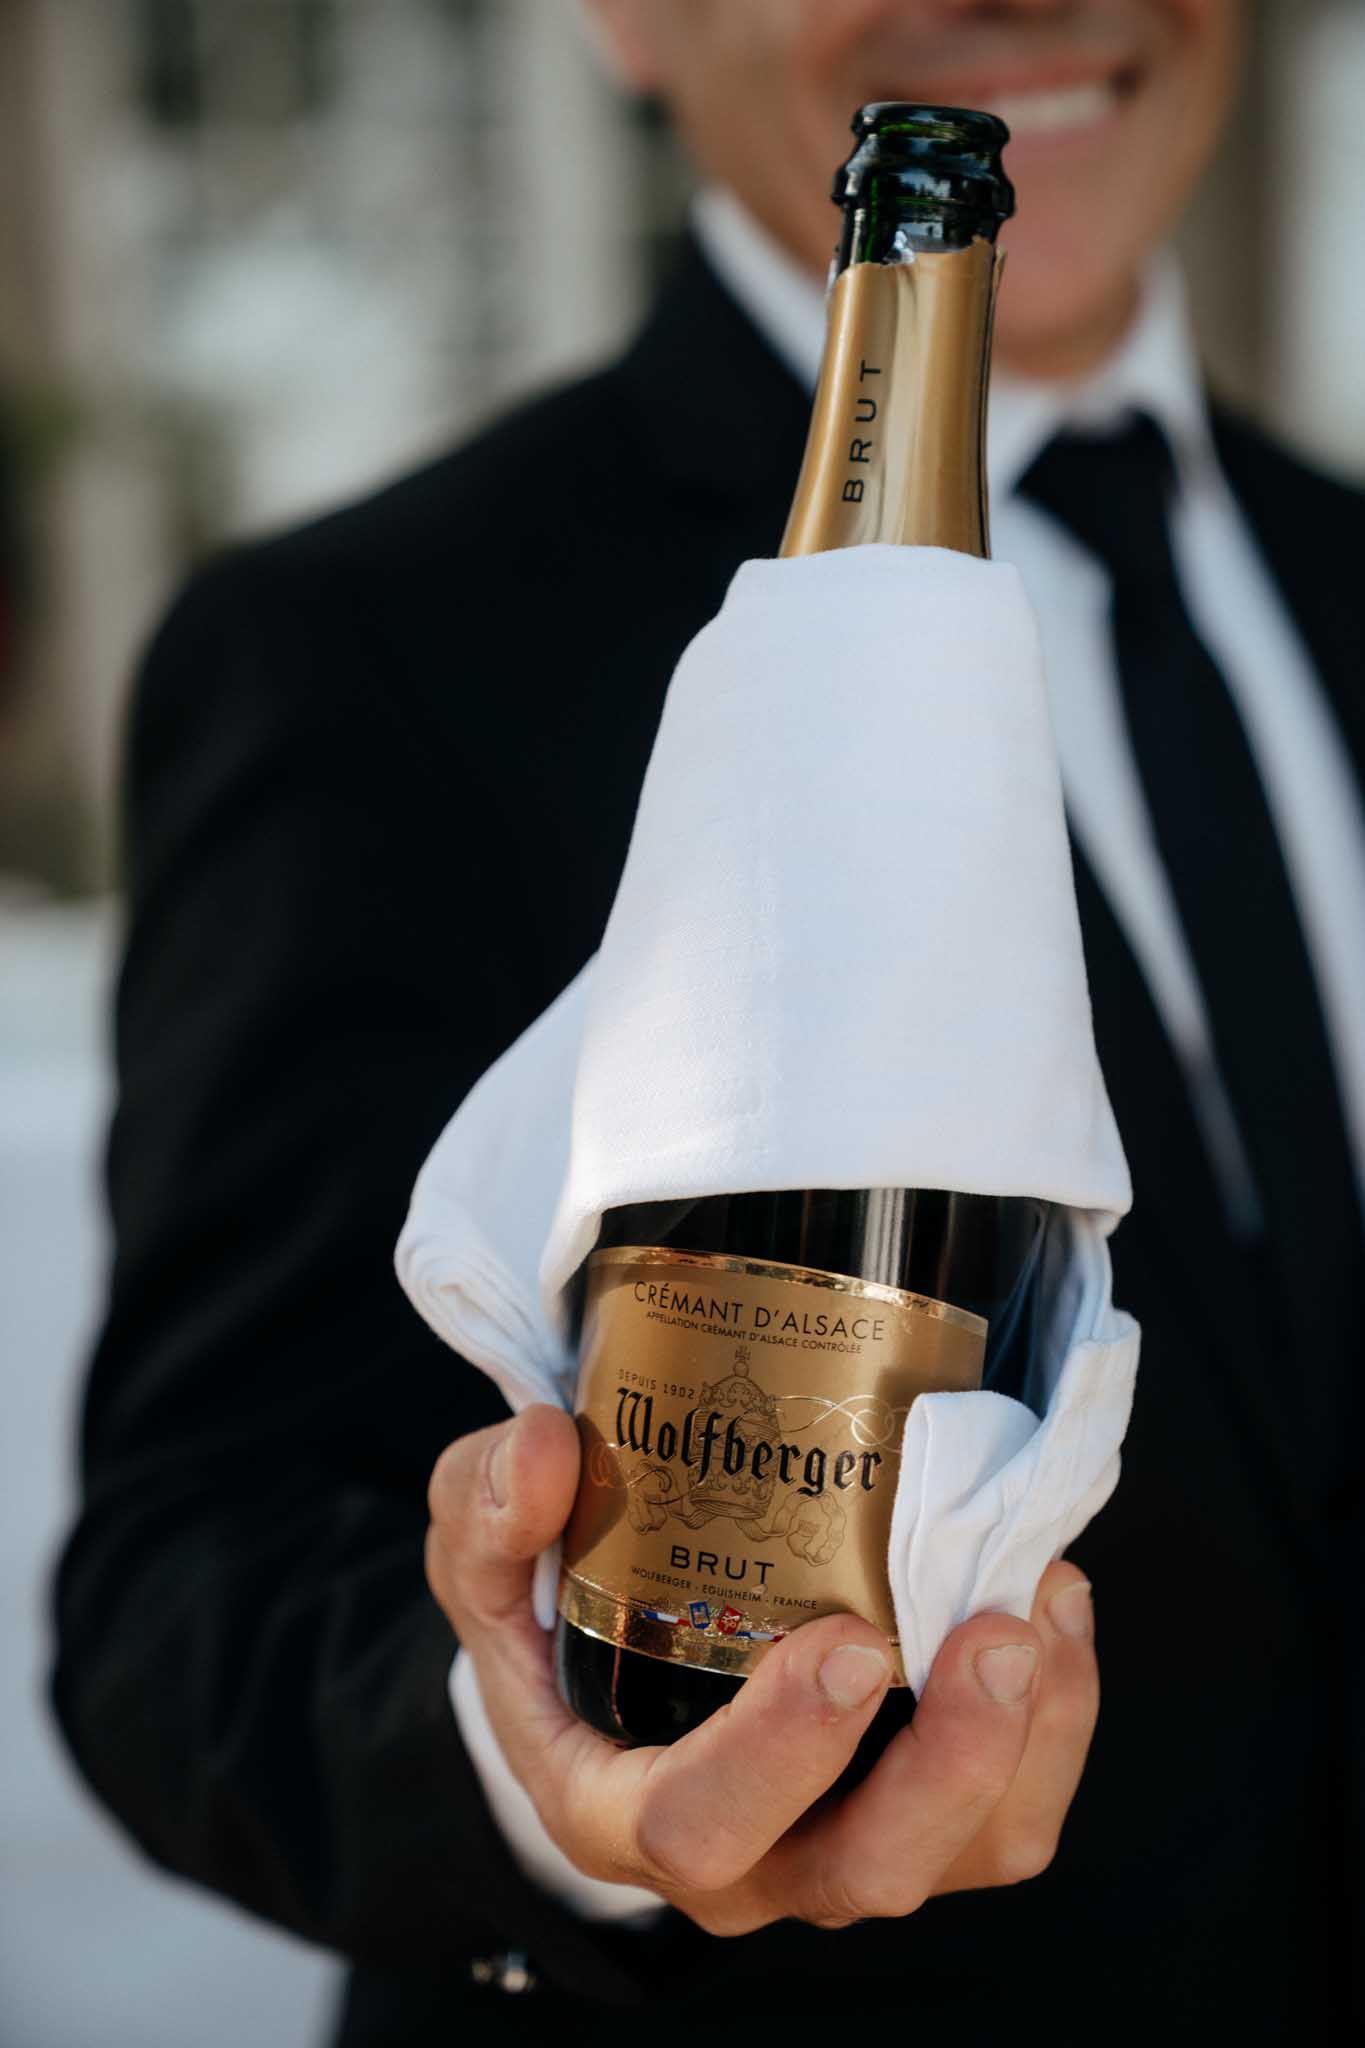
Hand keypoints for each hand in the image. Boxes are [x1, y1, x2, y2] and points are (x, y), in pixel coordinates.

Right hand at [426, 1405, 1097, 1934]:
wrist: (606, 1671)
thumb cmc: (546, 1624)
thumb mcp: (482, 1567)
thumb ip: (489, 1510)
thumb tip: (543, 1445)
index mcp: (622, 1810)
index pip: (700, 1824)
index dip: (784, 1750)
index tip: (849, 1641)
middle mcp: (749, 1859)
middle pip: (867, 1867)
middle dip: (950, 1760)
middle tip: (995, 1631)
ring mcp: (846, 1842)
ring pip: (971, 1848)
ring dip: (1030, 1735)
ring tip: (1043, 1596)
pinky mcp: (926, 1814)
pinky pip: (1019, 1808)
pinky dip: (1062, 1715)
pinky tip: (1054, 1595)